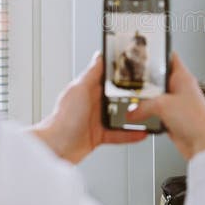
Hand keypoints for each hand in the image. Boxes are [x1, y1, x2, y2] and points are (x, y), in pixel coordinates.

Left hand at [31, 53, 146, 163]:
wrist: (55, 148)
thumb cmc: (61, 119)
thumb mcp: (79, 89)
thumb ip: (91, 73)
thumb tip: (99, 55)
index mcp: (88, 89)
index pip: (107, 77)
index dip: (121, 73)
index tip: (137, 69)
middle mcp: (92, 103)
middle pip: (118, 96)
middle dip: (133, 95)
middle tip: (149, 93)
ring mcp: (96, 120)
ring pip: (121, 115)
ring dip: (134, 116)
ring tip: (148, 113)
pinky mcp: (99, 135)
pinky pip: (119, 134)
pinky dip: (130, 134)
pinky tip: (141, 133)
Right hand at [126, 53, 204, 161]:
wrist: (204, 144)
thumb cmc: (196, 120)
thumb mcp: (163, 106)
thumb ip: (143, 106)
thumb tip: (132, 111)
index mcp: (183, 77)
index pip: (170, 57)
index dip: (158, 52)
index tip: (144, 51)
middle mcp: (181, 89)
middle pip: (159, 80)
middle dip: (145, 81)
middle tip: (131, 80)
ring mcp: (177, 105)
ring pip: (156, 99)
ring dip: (146, 102)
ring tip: (133, 101)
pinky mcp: (174, 120)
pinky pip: (157, 115)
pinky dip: (149, 116)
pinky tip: (141, 118)